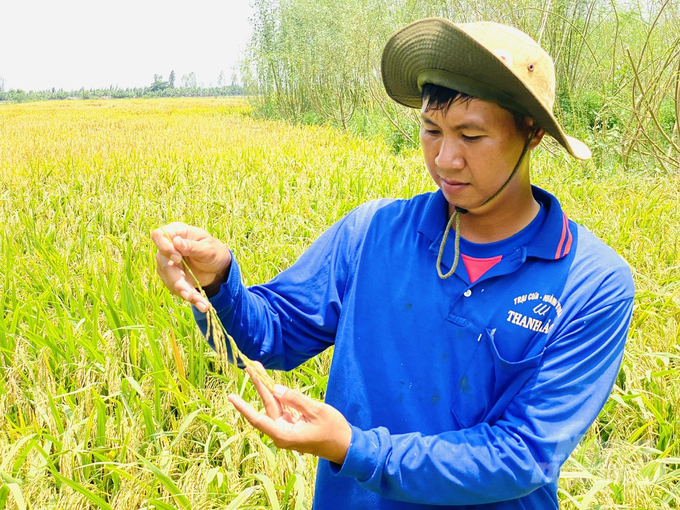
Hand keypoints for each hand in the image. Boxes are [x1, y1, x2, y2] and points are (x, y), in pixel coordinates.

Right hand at [151, 222, 230, 311]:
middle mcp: (168, 248)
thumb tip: (176, 242)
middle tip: (189, 292)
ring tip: (202, 303)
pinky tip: (201, 303)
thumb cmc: (214, 251)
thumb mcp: (208, 248)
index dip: (164, 247)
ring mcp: (168, 264)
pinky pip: (176, 288)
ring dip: (184, 292)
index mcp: (176, 232)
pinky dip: (188, 296)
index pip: (158, 236)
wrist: (219, 267)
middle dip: (176, 279)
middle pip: (163, 263)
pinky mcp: (171, 278)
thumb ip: (193, 246)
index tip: (177, 258)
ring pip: (169, 279)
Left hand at [229, 362, 351, 464]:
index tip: (231, 397)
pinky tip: (271, 382)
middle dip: (259, 386)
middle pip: (267, 406)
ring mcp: (287, 429)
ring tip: (257, 369)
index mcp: (285, 434)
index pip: (259, 419)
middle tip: (250, 367)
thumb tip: (276, 388)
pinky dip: (278, 395)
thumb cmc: (333, 430)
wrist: (345, 446)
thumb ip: (296, 399)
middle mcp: (282, 433)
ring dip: (267, 388)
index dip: (244, 407)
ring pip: (274, 405)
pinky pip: (282, 408)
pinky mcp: (293, 425)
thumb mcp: (317, 411)